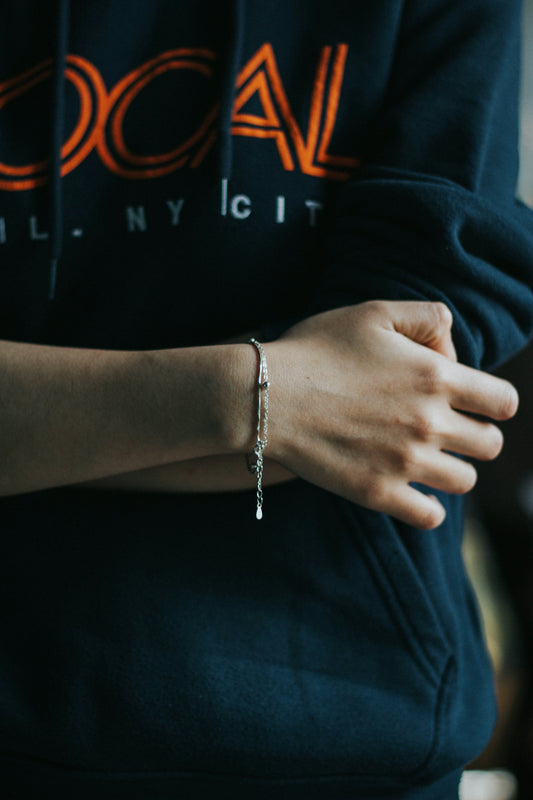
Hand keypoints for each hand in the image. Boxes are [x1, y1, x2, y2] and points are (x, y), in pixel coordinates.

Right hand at [266, 301, 517, 528]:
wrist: (267, 395)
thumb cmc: (317, 349)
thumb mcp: (375, 312)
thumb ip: (429, 318)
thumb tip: (453, 353)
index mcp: (436, 377)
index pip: (504, 402)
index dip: (494, 402)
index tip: (472, 402)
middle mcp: (430, 422)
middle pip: (491, 445)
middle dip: (476, 436)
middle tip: (445, 429)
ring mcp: (405, 462)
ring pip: (465, 481)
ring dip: (453, 470)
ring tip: (426, 458)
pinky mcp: (379, 493)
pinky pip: (430, 516)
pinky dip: (428, 507)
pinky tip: (412, 490)